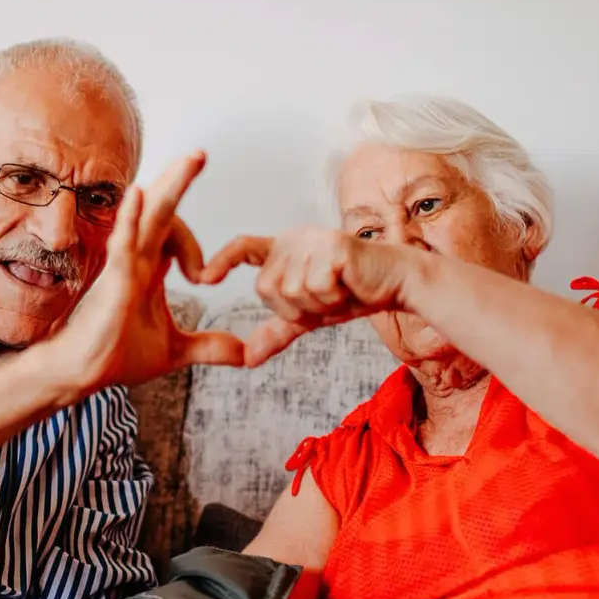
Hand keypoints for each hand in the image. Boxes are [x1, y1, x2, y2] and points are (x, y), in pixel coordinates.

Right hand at [47, 152, 245, 391]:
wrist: (84, 373)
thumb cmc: (117, 354)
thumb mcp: (176, 350)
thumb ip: (211, 346)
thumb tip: (246, 353)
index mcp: (149, 268)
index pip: (173, 234)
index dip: (194, 250)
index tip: (205, 279)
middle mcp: (135, 259)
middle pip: (161, 211)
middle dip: (179, 182)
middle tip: (201, 154)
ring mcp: (123, 265)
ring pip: (149, 217)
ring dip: (169, 187)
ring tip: (190, 160)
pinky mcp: (114, 280)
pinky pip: (123, 243)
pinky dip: (130, 219)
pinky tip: (139, 195)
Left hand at [199, 228, 422, 365]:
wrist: (395, 283)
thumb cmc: (351, 293)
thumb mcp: (308, 316)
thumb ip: (277, 331)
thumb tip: (247, 358)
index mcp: (282, 248)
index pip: (243, 248)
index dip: (222, 261)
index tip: (203, 279)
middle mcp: (293, 239)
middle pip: (267, 289)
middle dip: (296, 308)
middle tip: (326, 296)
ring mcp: (312, 241)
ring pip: (292, 293)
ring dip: (318, 305)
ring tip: (340, 289)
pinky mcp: (333, 248)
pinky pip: (316, 289)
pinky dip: (334, 298)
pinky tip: (350, 284)